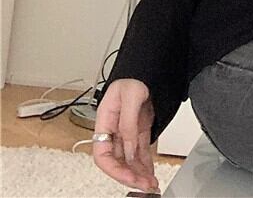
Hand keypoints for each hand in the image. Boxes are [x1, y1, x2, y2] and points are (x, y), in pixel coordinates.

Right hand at [92, 78, 160, 193]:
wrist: (147, 66)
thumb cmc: (134, 75)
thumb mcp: (131, 96)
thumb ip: (128, 124)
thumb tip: (128, 150)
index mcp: (105, 122)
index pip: (102, 154)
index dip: (114, 169)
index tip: (129, 177)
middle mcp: (114, 129)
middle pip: (117, 161)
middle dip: (130, 176)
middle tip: (145, 186)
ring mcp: (127, 131)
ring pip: (130, 159)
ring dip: (139, 174)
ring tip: (151, 185)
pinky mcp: (139, 129)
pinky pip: (140, 152)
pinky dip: (145, 164)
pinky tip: (150, 174)